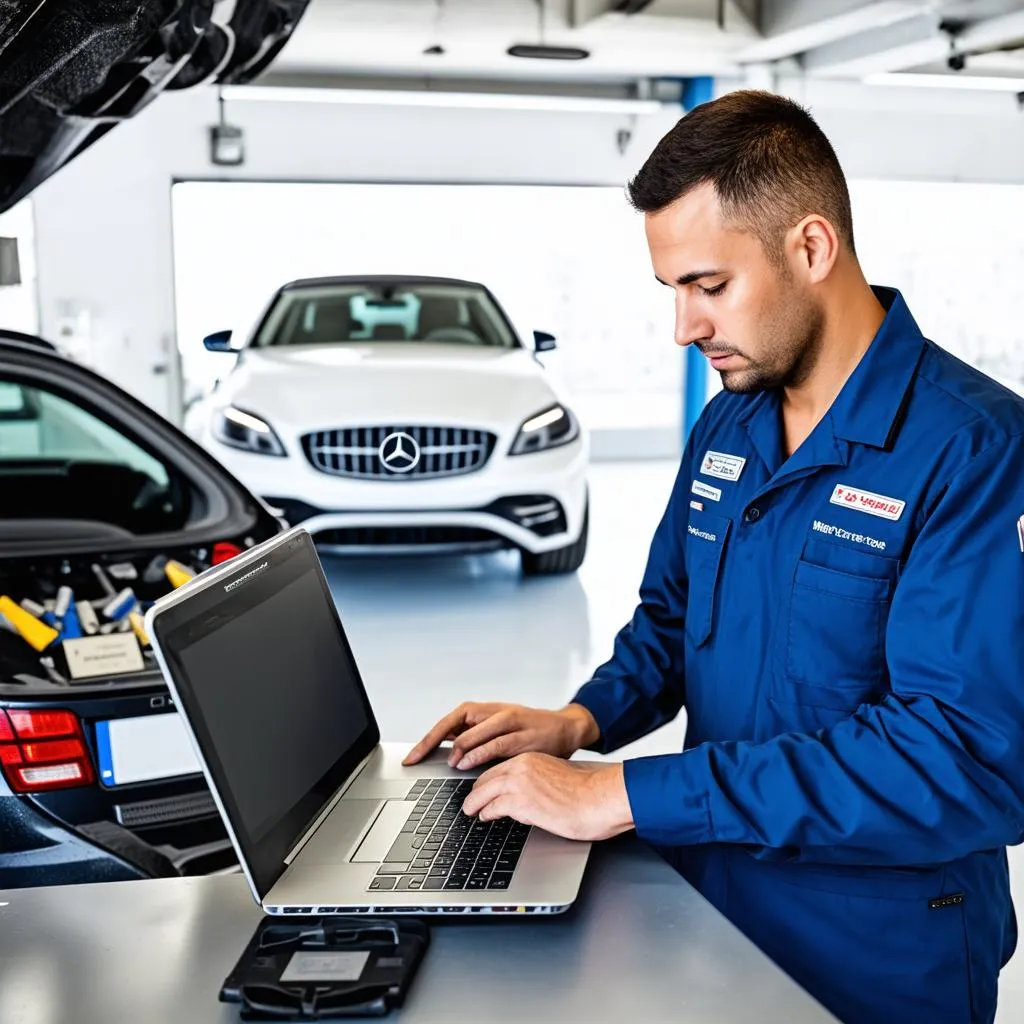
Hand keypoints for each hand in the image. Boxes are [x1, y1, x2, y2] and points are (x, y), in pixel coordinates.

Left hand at [402, 702, 599, 769]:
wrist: (567, 729)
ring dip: (459, 749)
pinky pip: (498, 743)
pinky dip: (479, 753)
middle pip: (456, 722)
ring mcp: (511, 722)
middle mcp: (496, 713)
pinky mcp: (525, 736)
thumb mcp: (501, 732)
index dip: (428, 739)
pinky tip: (468, 764)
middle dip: (433, 742)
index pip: (451, 722)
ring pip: (477, 731)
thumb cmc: (531, 734)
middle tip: (417, 759)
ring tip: (447, 763)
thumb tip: (448, 758)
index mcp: (486, 712)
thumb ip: (477, 741)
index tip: (411, 757)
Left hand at [462, 753, 632, 841]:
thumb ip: (538, 781)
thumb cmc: (588, 793)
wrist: (599, 798)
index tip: (482, 789)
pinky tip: (485, 818)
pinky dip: (485, 813)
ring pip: (483, 792)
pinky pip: (492, 808)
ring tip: (470, 811)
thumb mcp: (556, 777)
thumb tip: (528, 795)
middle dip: (476, 792)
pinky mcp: (521, 802)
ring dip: (474, 803)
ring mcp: (519, 783)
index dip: (487, 781)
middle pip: (486, 778)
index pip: (499, 768)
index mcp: (531, 759)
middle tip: (470, 802)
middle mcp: (521, 767)